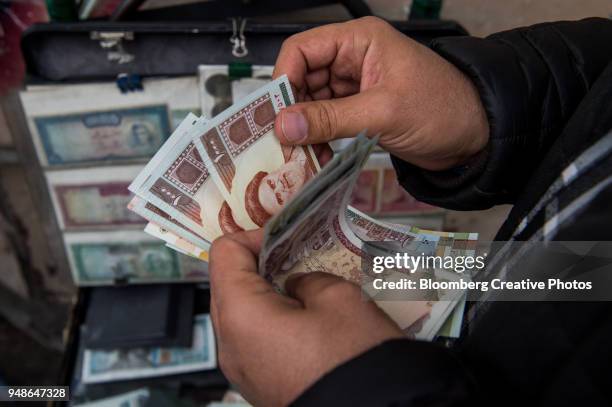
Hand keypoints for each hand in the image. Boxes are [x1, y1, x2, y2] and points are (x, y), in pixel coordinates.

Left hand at [209, 230, 402, 406]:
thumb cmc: (353, 359)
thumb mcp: (338, 298)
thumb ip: (307, 278)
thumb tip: (295, 286)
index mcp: (240, 315)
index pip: (224, 253)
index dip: (254, 236)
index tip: (286, 238)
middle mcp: (229, 345)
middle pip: (227, 283)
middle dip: (259, 264)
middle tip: (297, 258)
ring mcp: (241, 370)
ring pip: (241, 314)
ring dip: (267, 293)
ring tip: (306, 290)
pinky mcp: (258, 384)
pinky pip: (254, 340)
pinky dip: (272, 320)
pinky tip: (306, 320)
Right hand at [273, 17, 488, 170]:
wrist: (474, 135)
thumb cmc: (444, 108)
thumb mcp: (384, 112)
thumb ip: (332, 118)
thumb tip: (285, 124)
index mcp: (359, 41)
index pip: (303, 50)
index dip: (284, 79)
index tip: (276, 114)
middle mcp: (352, 59)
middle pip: (302, 78)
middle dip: (292, 110)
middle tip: (283, 141)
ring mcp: (354, 86)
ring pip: (311, 103)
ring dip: (304, 129)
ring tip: (301, 154)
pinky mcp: (359, 110)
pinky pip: (326, 120)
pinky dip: (318, 138)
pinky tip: (317, 155)